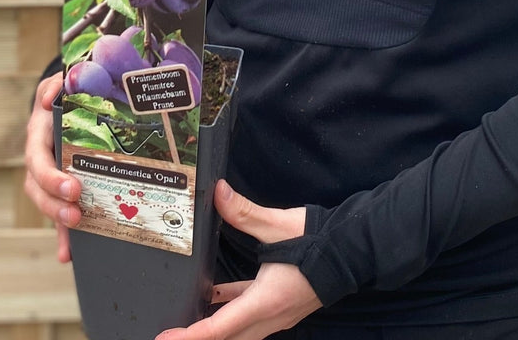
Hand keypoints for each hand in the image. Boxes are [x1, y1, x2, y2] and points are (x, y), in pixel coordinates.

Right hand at [22, 71, 79, 262]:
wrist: (63, 104)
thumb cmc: (62, 97)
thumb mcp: (57, 87)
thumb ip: (55, 85)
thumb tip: (50, 94)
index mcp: (38, 137)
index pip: (38, 160)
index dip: (51, 177)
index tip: (72, 187)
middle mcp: (39, 161)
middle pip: (39, 189)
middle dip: (55, 204)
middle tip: (76, 212)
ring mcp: (48, 179)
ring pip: (46, 204)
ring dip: (59, 221)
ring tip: (76, 229)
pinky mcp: (61, 191)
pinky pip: (59, 217)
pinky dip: (62, 239)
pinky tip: (68, 256)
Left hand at [155, 181, 320, 339]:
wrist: (350, 250)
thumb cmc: (317, 240)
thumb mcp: (278, 225)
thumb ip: (245, 212)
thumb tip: (218, 193)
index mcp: (266, 301)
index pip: (220, 328)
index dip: (191, 336)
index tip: (167, 339)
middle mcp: (270, 317)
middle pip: (228, 339)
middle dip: (199, 339)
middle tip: (171, 334)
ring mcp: (277, 315)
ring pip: (239, 333)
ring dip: (215, 330)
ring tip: (188, 321)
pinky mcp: (280, 307)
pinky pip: (247, 319)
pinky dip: (228, 314)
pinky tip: (213, 298)